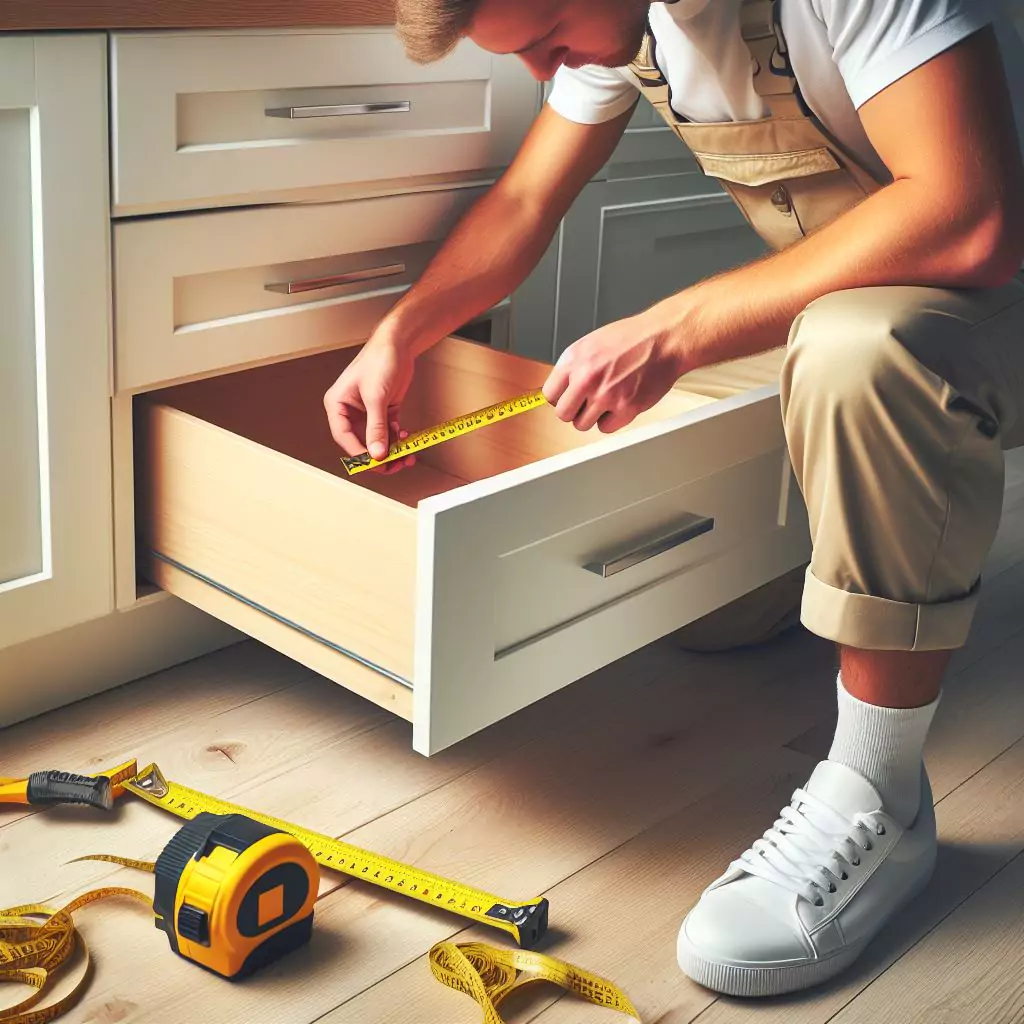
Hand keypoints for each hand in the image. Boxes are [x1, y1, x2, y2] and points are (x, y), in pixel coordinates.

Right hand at [324, 332, 416, 470]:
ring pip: (376, 440)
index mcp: (337, 404)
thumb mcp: (376, 397)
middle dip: (378, 455)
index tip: (375, 463)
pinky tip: (406, 440)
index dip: (359, 453)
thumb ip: (376, 427)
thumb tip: (377, 453)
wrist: (399, 344)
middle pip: (360, 442)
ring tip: (405, 456)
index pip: (344, 436)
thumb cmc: (379, 360)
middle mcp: (350, 410)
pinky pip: (388, 432)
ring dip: (391, 450)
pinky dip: (397, 440)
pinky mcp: (384, 411)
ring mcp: (368, 412)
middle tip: (393, 465)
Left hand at [542, 310, 686, 431]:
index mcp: (574, 359)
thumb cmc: (632, 338)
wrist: (664, 339)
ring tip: (606, 400)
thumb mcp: (591, 344)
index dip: (559, 398)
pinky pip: (606, 428)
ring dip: (592, 417)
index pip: (549, 394)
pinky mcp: (626, 408)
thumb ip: (574, 367)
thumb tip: (560, 389)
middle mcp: (587, 378)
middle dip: (574, 410)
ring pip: (582, 425)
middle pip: (563, 414)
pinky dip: (611, 420)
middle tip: (586, 402)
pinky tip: (619, 404)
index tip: (567, 397)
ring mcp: (606, 395)